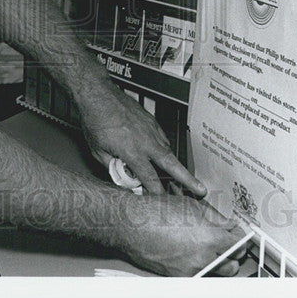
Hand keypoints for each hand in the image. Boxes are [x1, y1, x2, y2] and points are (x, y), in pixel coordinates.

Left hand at [78, 83, 205, 195]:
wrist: (99, 95)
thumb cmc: (96, 120)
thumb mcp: (98, 151)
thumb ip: (113, 167)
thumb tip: (121, 177)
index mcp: (133, 151)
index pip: (150, 178)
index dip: (158, 193)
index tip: (164, 202)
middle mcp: (146, 141)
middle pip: (171, 164)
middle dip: (187, 180)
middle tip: (201, 190)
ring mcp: (151, 130)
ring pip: (169, 152)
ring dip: (176, 167)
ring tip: (183, 180)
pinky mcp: (151, 122)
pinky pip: (163, 140)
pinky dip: (165, 150)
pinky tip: (164, 157)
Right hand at [114, 193, 244, 275]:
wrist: (132, 225)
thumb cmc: (156, 212)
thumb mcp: (191, 206)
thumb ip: (215, 218)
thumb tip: (228, 225)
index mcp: (209, 236)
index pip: (238, 243)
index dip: (240, 237)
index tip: (237, 234)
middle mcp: (202, 257)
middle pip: (232, 264)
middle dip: (233, 253)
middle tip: (227, 242)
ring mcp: (191, 269)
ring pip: (217, 272)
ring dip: (219, 262)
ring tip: (210, 249)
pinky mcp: (179, 276)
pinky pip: (200, 274)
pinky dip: (201, 266)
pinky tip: (193, 253)